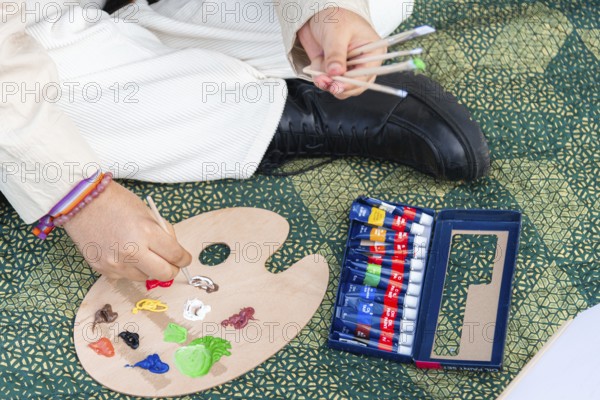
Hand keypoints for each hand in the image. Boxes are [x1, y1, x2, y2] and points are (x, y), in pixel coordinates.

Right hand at [63, 181, 191, 280]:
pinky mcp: (102, 269)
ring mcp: (115, 263)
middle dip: (172, 269)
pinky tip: (123, 253)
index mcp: (147, 232)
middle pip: (164, 274)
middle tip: (171, 263)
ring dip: (149, 269)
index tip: (185, 258)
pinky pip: (125, 276)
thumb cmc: (116, 202)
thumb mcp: (147, 213)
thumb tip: (173, 252)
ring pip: (144, 277)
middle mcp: (132, 251)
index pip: (175, 255)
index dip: (184, 259)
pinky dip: (130, 268)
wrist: (80, 202)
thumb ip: (162, 233)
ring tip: (142, 253)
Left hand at [298, 8, 385, 98]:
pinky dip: (319, 79)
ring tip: (319, 73)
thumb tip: (336, 72)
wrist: (316, 13)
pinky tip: (316, 68)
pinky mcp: (333, 70)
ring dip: (327, 83)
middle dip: (338, 86)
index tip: (337, 86)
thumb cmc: (335, 15)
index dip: (351, 84)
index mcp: (372, 53)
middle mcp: (362, 63)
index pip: (366, 76)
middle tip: (325, 81)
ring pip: (340, 88)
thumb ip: (336, 54)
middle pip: (354, 86)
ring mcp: (347, 68)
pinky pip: (328, 83)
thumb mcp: (336, 33)